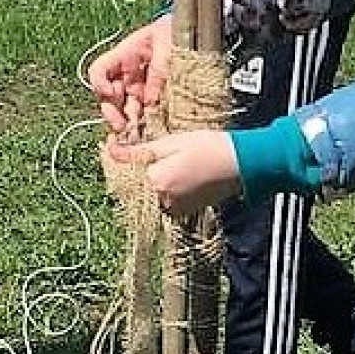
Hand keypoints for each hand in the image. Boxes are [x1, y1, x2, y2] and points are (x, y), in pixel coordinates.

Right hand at [88, 15, 173, 132]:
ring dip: (126, 122)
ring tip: (133, 133)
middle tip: (121, 125)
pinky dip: (144, 124)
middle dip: (112, 112)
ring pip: (124, 109)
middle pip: (108, 97)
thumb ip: (157, 71)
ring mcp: (140, 87)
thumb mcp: (167, 45)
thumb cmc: (177, 32)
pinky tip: (147, 132)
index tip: (110, 92)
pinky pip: (145, 113)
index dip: (99, 83)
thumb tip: (149, 101)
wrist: (194, 33)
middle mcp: (128, 75)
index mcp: (124, 57)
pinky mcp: (155, 98)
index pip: (99, 71)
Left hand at [103, 130, 241, 215]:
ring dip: (150, 181)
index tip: (121, 146)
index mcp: (155, 181)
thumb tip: (111, 151)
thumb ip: (139, 151)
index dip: (122, 159)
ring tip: (167, 163)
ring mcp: (174, 208)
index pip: (124, 173)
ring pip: (150, 194)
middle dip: (137, 171)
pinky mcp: (185, 211)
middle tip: (151, 154)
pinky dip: (165, 190)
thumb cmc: (209, 147)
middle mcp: (162, 200)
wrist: (243, 163)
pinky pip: (164, 201)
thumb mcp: (170, 142)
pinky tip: (177, 174)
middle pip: (135, 187)